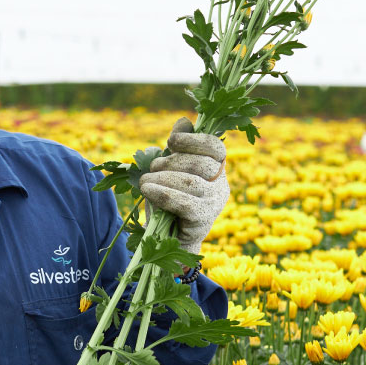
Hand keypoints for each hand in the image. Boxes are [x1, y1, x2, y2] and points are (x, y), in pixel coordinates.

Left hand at [138, 117, 229, 253]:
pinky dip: (163, 194)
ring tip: (144, 182)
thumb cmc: (168, 203)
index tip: (171, 141)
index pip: (216, 147)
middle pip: (202, 164)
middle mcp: (220, 186)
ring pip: (191, 183)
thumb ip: (178, 149)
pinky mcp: (203, 221)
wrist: (166, 242)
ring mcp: (214, 205)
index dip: (194, 140)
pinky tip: (147, 191)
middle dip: (172, 162)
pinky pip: (185, 203)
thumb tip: (184, 122)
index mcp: (217, 170)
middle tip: (152, 168)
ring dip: (162, 178)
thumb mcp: (170, 172)